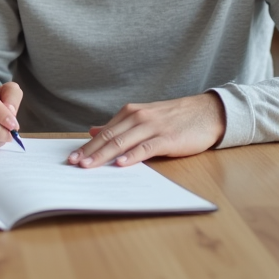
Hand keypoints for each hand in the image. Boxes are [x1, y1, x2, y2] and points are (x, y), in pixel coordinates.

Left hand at [67, 92, 225, 168]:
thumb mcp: (143, 117)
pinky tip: (120, 163)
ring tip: (89, 166)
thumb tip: (93, 130)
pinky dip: (132, 156)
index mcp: (131, 113)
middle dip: (90, 151)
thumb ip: (119, 125)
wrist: (206, 112)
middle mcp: (138, 117)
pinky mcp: (167, 138)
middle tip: (73, 163)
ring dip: (104, 155)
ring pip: (122, 142)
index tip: (72, 157)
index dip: (87, 145)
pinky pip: (146, 148)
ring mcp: (152, 127)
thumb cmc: (174, 118)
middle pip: (109, 137)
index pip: (104, 132)